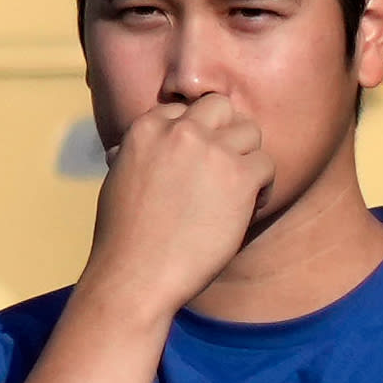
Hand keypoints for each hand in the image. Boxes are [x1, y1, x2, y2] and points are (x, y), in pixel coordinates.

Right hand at [73, 91, 267, 320]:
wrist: (135, 275)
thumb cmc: (122, 238)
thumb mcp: (116, 181)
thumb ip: (132, 156)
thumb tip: (121, 151)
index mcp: (146, 128)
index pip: (184, 109)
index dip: (195, 135)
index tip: (196, 162)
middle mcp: (180, 131)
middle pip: (221, 107)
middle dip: (226, 133)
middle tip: (224, 167)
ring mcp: (212, 151)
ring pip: (250, 131)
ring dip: (247, 158)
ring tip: (238, 190)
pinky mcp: (238, 176)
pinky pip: (266, 165)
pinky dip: (262, 187)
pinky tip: (248, 208)